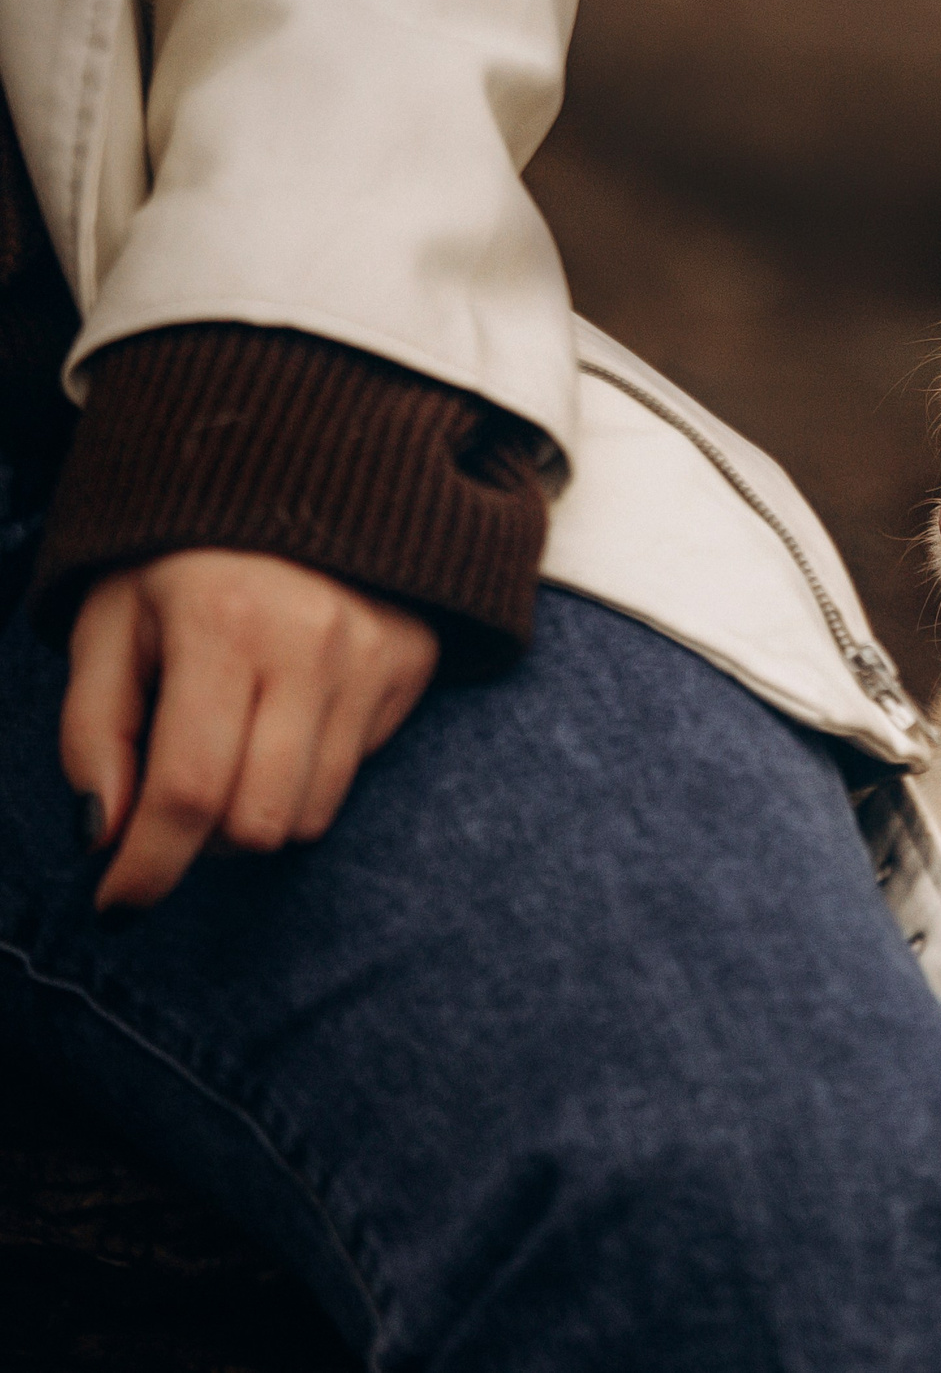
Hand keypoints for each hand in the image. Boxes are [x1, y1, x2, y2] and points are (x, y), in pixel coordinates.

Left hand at [61, 549, 438, 910]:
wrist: (302, 470)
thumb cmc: (182, 557)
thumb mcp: (108, 623)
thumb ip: (92, 731)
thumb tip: (104, 835)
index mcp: (222, 625)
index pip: (190, 789)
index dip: (148, 866)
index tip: (118, 906)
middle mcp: (312, 645)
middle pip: (258, 822)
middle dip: (201, 846)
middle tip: (169, 815)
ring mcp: (374, 658)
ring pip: (311, 813)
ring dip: (255, 815)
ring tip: (227, 758)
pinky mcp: (412, 665)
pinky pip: (354, 773)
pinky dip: (305, 775)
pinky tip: (282, 719)